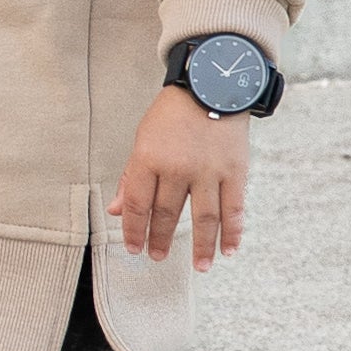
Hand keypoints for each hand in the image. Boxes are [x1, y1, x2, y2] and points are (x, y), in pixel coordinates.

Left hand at [113, 86, 249, 271]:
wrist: (212, 83)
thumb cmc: (172, 113)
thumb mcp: (143, 139)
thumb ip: (131, 176)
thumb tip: (116, 210)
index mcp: (149, 158)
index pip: (136, 204)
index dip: (133, 230)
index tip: (134, 248)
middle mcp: (178, 168)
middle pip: (167, 214)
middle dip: (160, 239)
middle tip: (157, 257)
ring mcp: (208, 171)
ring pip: (203, 220)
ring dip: (201, 248)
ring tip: (199, 267)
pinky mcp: (235, 171)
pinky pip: (233, 209)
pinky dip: (232, 233)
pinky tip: (228, 250)